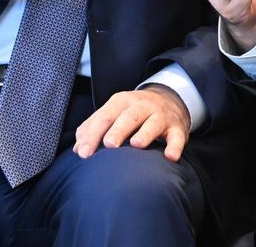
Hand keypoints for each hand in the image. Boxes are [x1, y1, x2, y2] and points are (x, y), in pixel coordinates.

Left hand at [73, 86, 190, 161]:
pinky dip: (174, 146)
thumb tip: (77, 147)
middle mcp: (141, 106)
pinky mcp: (177, 127)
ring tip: (136, 145)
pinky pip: (177, 137)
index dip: (93, 135)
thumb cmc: (133, 112)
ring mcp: (160, 115)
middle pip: (128, 117)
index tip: (83, 153)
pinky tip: (170, 157)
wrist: (169, 98)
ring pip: (153, 123)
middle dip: (118, 130)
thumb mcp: (114, 112)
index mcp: (121, 102)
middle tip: (108, 144)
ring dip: (145, 134)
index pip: (104, 117)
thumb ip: (94, 126)